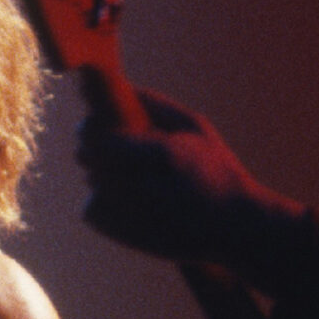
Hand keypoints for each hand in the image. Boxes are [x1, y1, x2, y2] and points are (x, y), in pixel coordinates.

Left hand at [75, 78, 301, 262]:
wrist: (231, 229)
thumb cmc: (216, 172)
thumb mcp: (197, 128)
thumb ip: (156, 104)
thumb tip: (120, 84)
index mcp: (164, 155)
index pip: (98, 136)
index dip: (93, 127)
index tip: (102, 124)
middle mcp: (141, 187)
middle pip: (86, 157)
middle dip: (98, 149)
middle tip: (124, 151)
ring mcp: (127, 215)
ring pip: (91, 180)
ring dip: (105, 176)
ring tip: (140, 181)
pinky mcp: (119, 234)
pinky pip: (91, 207)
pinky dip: (105, 202)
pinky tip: (133, 202)